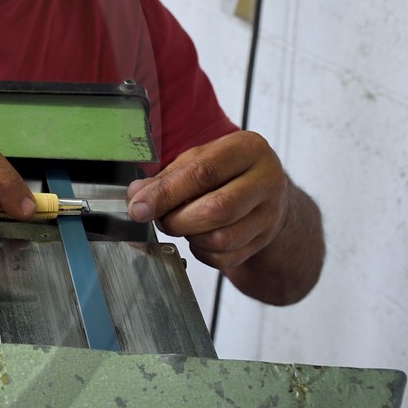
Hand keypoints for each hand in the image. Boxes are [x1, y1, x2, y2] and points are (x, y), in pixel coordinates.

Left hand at [126, 130, 289, 271]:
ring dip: (191, 237)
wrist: (264, 191)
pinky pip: (226, 258)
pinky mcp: (265, 239)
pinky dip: (202, 253)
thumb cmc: (225, 172)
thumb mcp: (197, 161)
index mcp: (247, 149)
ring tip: (184, 225)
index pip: (202, 173)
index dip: (165, 194)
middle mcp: (266, 179)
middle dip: (177, 220)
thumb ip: (166, 178)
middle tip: (163, 219)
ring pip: (222, 238)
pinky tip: (199, 238)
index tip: (139, 208)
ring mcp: (270, 213)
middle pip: (216, 210)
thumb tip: (136, 196)